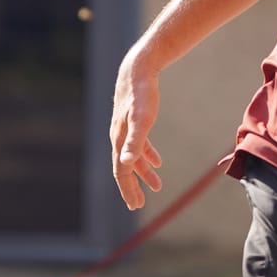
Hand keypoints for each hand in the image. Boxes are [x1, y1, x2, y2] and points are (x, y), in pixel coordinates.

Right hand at [109, 57, 164, 209]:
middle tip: (138, 205)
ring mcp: (126, 130)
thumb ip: (136, 142)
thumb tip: (128, 162)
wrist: (137, 71)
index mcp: (120, 140)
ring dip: (143, 173)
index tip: (135, 205)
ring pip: (133, 157)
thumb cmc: (141, 95)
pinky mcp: (134, 122)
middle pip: (124, 168)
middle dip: (132, 187)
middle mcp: (119, 138)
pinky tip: (157, 162)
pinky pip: (140, 144)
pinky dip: (148, 155)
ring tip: (156, 186)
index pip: (121, 171)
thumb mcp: (141, 119)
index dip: (128, 189)